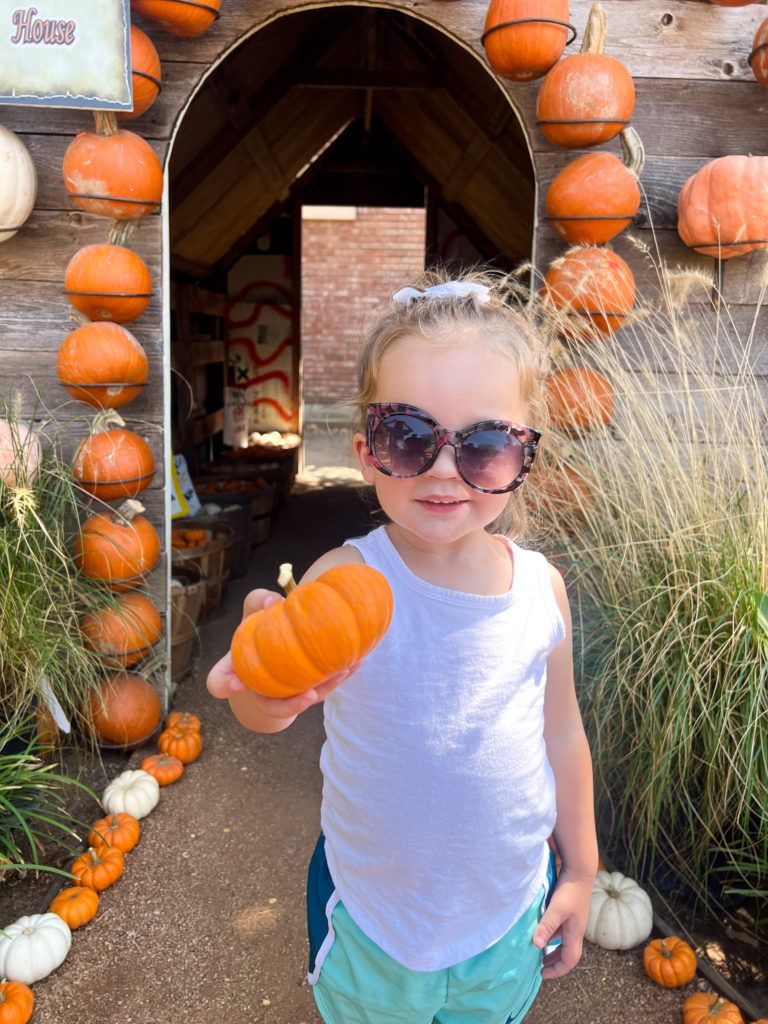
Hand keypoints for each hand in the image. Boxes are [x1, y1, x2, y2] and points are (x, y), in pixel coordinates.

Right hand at [206, 587, 359, 731]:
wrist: (282, 640)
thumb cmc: (264, 624)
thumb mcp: (256, 608)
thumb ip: (259, 601)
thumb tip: (275, 601)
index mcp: (237, 668)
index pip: (220, 680)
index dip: (224, 684)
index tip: (234, 684)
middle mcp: (258, 687)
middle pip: (271, 706)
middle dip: (291, 705)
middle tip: (310, 695)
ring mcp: (285, 692)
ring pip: (303, 699)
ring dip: (324, 689)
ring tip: (343, 672)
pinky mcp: (309, 689)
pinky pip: (323, 687)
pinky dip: (340, 676)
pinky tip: (357, 661)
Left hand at [532, 873, 592, 979]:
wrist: (580, 871)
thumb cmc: (569, 890)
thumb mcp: (556, 909)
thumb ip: (546, 926)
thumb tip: (536, 945)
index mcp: (575, 933)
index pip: (569, 960)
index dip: (557, 970)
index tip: (542, 975)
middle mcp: (576, 930)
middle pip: (569, 954)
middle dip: (556, 963)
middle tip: (542, 969)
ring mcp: (574, 921)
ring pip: (565, 942)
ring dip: (554, 950)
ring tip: (541, 953)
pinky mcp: (570, 912)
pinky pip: (562, 931)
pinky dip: (553, 937)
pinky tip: (544, 931)